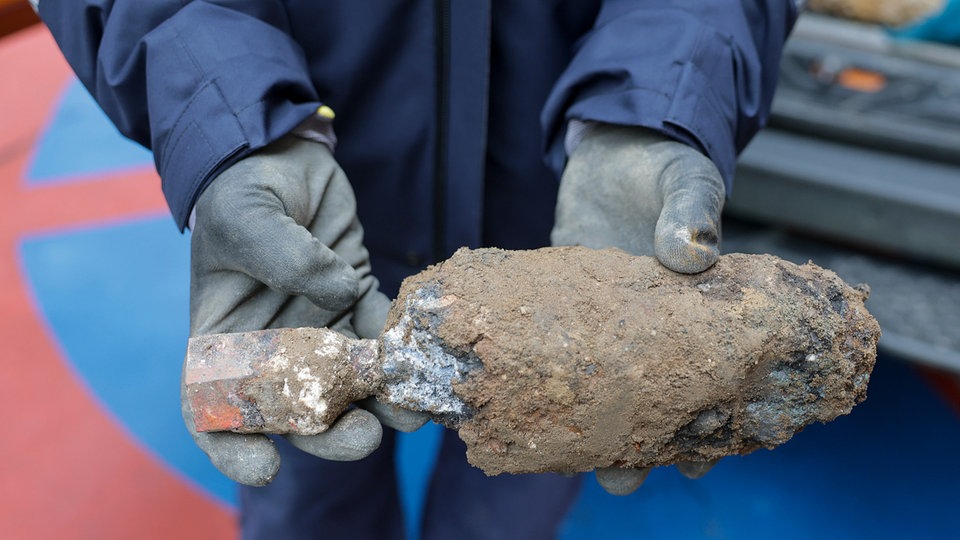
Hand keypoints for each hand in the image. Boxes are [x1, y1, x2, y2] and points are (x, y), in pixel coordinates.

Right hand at [183, 135, 425, 486]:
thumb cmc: (245, 187)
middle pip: (297, 412)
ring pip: (349, 386)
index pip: (214, 411)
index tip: (265, 467)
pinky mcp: (358, 303)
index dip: (234, 450)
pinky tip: (427, 359)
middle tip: (365, 436)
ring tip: (414, 410)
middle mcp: (272, 347)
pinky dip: (404, 354)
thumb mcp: (245, 214)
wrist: (282, 153)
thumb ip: (282, 255)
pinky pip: (382, 338)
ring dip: (382, 405)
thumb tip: (338, 293)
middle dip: (332, 435)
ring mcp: (318, 329)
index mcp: (224, 339)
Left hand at [552, 123, 724, 493]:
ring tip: (554, 456)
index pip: (702, 385)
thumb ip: (691, 212)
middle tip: (618, 475)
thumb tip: (690, 253)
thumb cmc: (664, 167)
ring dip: (574, 424)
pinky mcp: (553, 303)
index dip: (701, 431)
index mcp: (688, 318)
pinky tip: (505, 400)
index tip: (692, 463)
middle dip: (632, 447)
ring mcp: (594, 324)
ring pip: (586, 389)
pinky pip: (539, 346)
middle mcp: (640, 333)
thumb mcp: (688, 181)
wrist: (613, 143)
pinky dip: (525, 372)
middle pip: (641, 403)